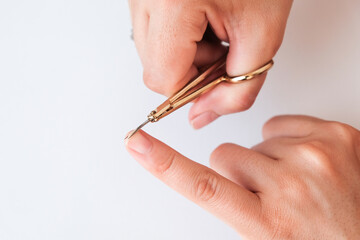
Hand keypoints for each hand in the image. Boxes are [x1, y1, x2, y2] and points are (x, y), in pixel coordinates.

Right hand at [125, 115, 359, 238]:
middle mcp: (290, 186)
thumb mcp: (266, 236)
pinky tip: (308, 164)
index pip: (201, 187)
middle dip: (238, 171)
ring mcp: (315, 156)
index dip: (164, 164)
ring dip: (268, 159)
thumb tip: (223, 173)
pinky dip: (288, 141)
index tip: (137, 144)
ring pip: (255, 140)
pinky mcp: (334, 135)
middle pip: (226, 156)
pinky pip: (282, 124)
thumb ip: (236, 205)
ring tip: (296, 183)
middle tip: (268, 193)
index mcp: (267, 222)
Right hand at [128, 0, 292, 128]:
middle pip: (154, 68)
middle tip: (223, 50)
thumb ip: (237, 90)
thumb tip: (200, 116)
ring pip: (153, 53)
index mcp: (173, 2)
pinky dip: (181, 39)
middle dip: (192, 70)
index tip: (215, 83)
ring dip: (186, 55)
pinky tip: (203, 22)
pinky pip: (154, 34)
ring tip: (216, 31)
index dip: (192, 90)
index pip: (163, 78)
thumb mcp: (262, 36)